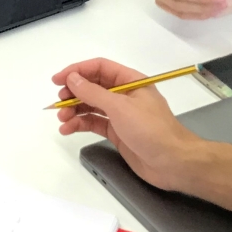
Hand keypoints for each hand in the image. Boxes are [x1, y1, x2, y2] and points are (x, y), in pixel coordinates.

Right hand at [50, 57, 205, 193]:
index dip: (78, 71)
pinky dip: (80, 124)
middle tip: (59, 103)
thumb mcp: (120, 107)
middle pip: (93, 86)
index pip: (100, 68)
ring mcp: (121, 114)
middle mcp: (125, 95)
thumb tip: (72, 79)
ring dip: (74, 110)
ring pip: (91, 106)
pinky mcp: (117, 132)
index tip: (58, 80)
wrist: (173, 163)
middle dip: (74, 92)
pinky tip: (68, 129)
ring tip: (62, 119)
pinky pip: (94, 123)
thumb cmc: (151, 130)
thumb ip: (94, 93)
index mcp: (131, 81)